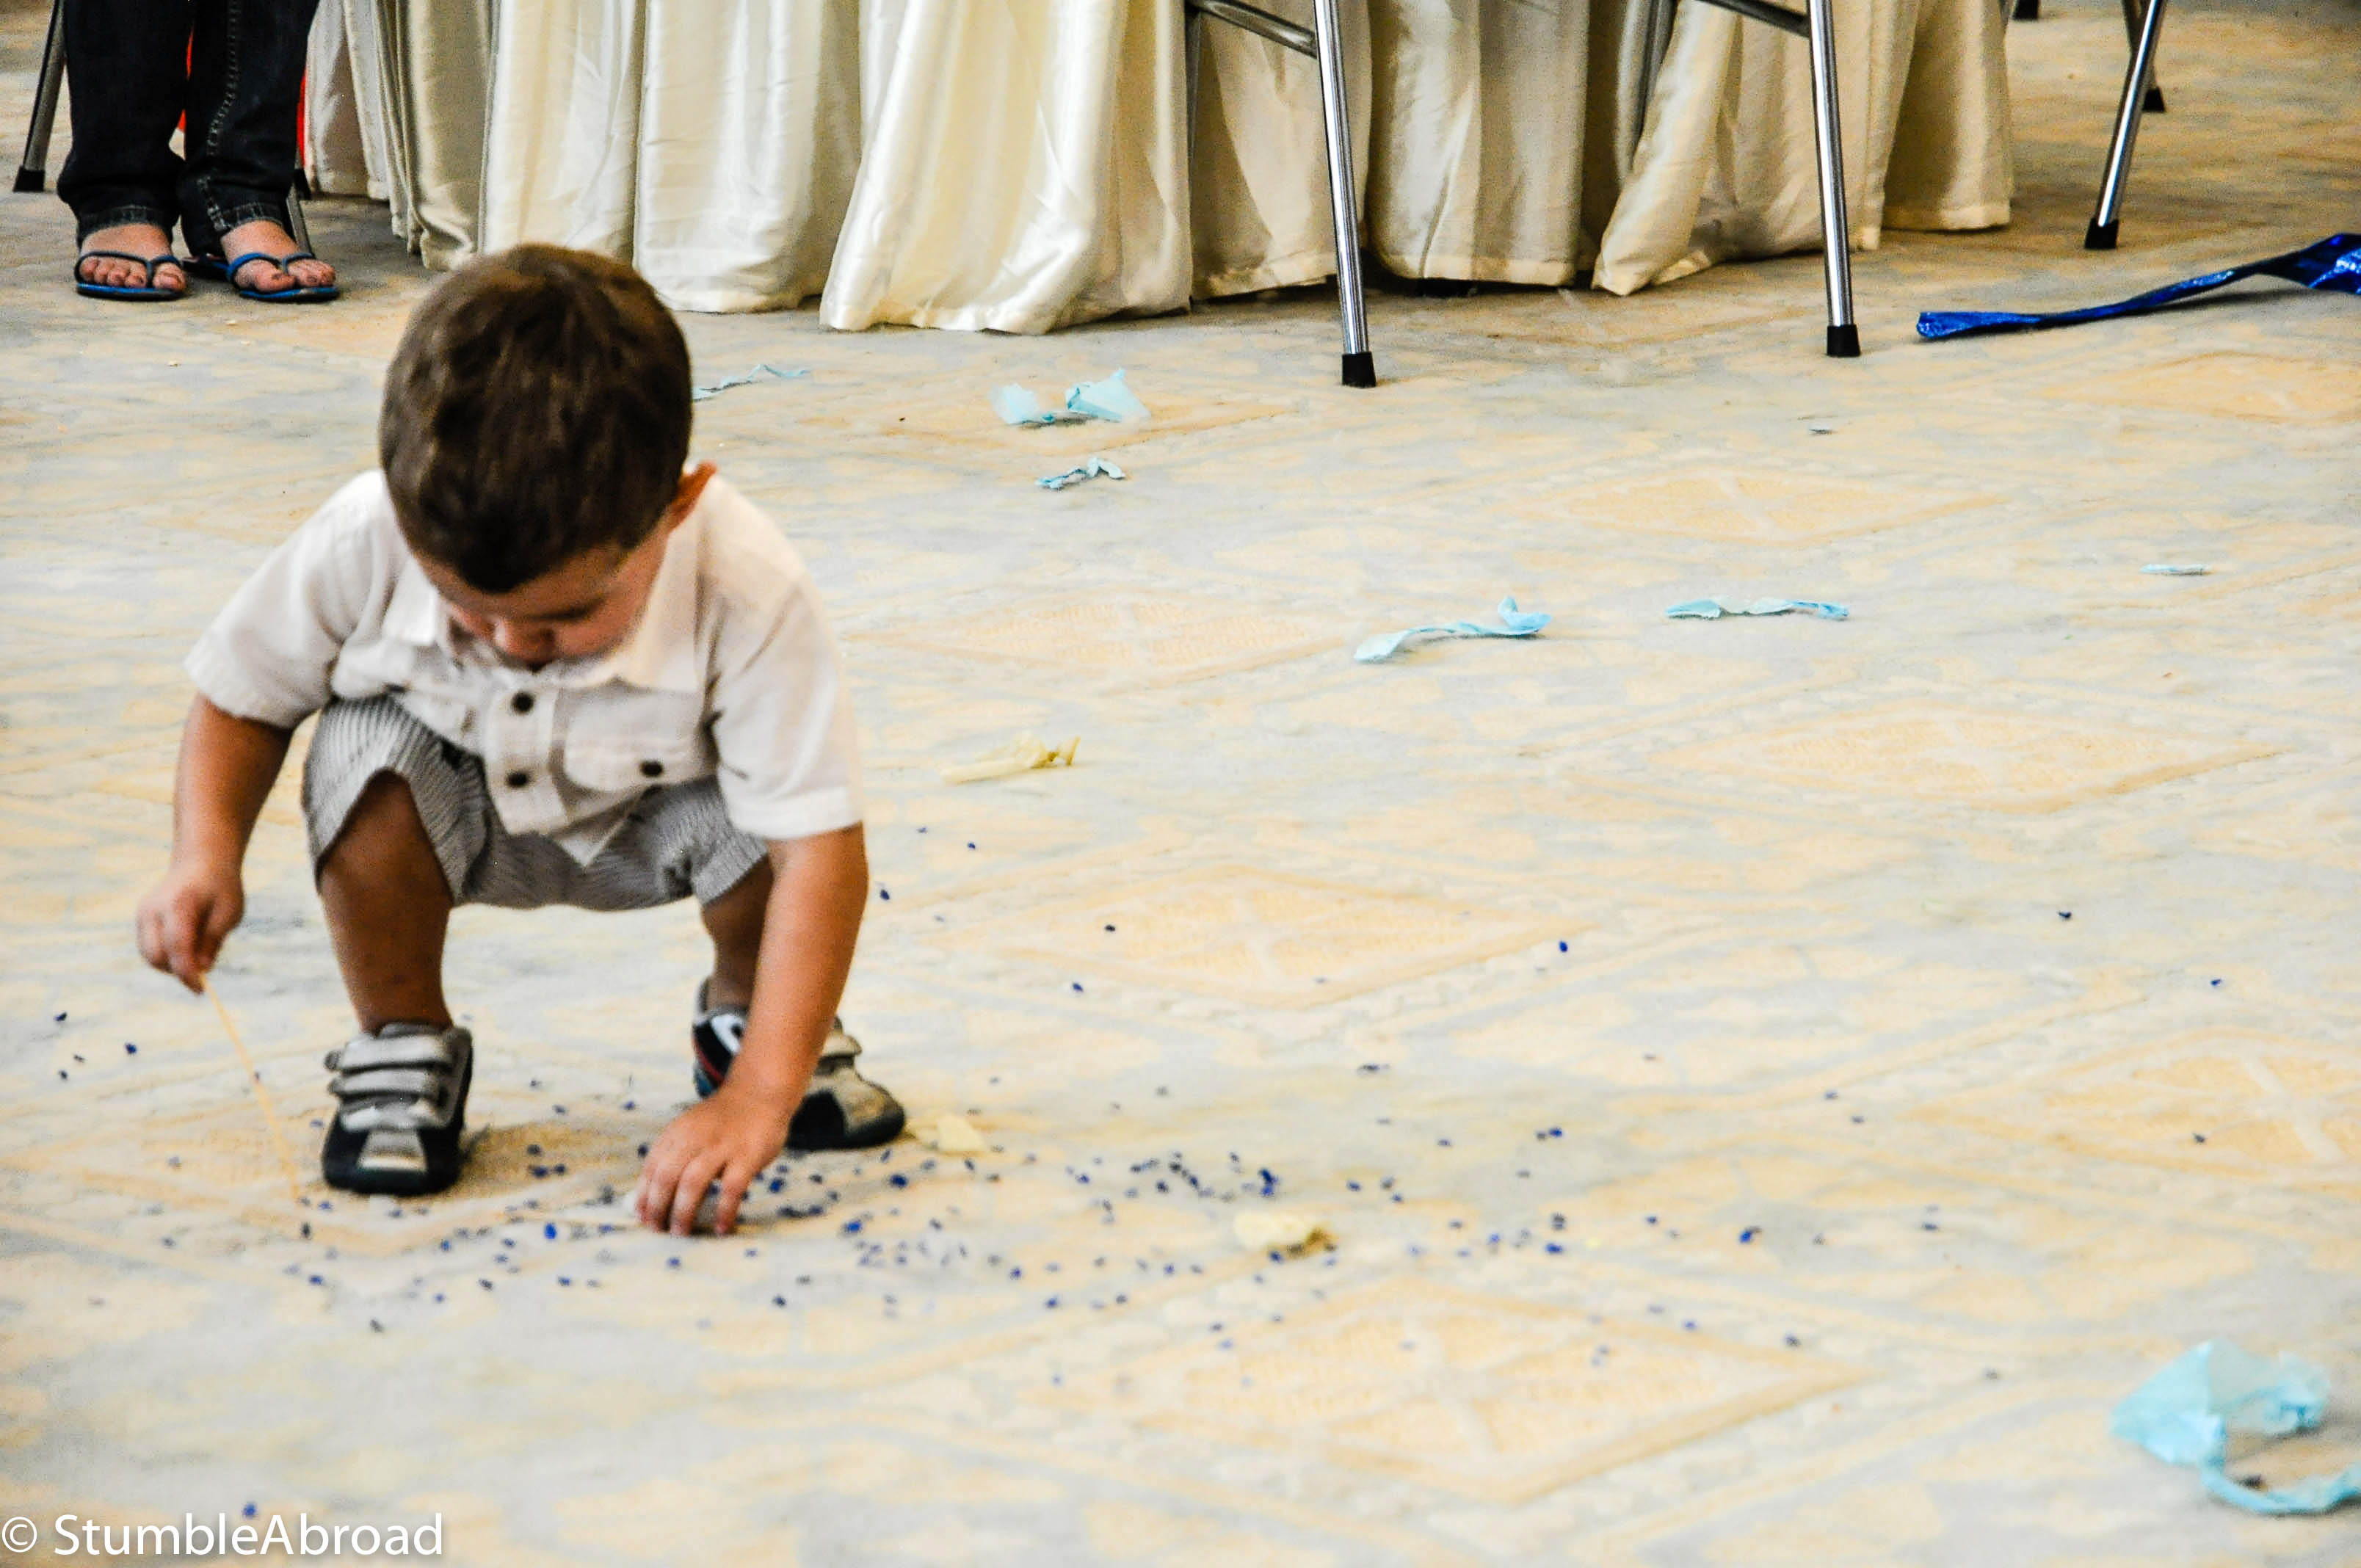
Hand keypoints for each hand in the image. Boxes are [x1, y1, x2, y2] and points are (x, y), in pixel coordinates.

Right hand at [135, 857, 244, 991]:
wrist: (201, 862)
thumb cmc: (220, 888)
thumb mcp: (228, 912)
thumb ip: (213, 940)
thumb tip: (202, 969)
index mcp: (178, 905)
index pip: (177, 946)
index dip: (187, 972)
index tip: (201, 990)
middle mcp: (153, 909)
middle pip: (156, 955)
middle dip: (177, 971)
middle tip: (202, 973)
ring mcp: (143, 913)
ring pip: (149, 955)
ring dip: (171, 964)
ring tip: (198, 951)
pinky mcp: (141, 918)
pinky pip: (149, 947)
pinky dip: (165, 955)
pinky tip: (187, 945)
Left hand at [636, 1082, 796, 1235]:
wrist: (758, 1094)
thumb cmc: (721, 1121)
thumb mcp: (690, 1128)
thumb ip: (673, 1154)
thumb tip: (652, 1195)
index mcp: (677, 1133)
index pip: (652, 1168)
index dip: (644, 1195)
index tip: (642, 1217)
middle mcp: (695, 1138)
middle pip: (667, 1176)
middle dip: (658, 1207)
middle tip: (658, 1229)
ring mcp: (722, 1147)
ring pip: (693, 1183)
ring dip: (683, 1212)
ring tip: (681, 1232)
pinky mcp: (747, 1156)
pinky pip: (731, 1189)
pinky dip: (724, 1211)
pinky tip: (721, 1227)